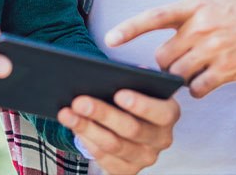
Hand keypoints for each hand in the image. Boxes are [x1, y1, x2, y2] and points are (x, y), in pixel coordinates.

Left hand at [58, 90, 178, 173]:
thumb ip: (134, 78)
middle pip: (131, 129)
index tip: (118, 93)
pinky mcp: (127, 170)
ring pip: (113, 145)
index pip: (161, 113)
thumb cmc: (133, 96)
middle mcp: (161, 139)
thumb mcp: (138, 85)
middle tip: (79, 101)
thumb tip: (121, 71)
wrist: (129, 122)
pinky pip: (104, 158)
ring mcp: (145, 158)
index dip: (141, 104)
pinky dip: (86, 141)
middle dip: (102, 114)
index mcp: (169, 114)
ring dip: (86, 128)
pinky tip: (73, 127)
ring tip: (67, 113)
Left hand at [105, 0, 235, 97]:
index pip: (154, 17)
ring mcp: (214, 49)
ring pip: (178, 74)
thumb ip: (190, 15)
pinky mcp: (227, 69)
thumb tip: (168, 37)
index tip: (110, 38)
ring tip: (198, 68)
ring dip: (182, 76)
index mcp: (195, 6)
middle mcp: (201, 27)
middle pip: (162, 56)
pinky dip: (198, 88)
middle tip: (178, 62)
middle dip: (165, 64)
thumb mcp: (216, 1)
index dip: (130, 28)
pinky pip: (198, 88)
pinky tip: (207, 81)